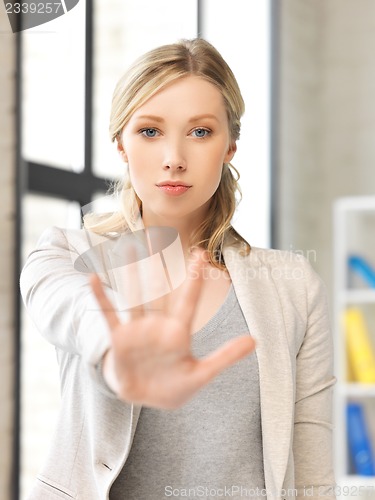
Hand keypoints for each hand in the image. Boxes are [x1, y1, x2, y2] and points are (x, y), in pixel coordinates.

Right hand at [90, 250, 254, 408]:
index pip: (189, 299)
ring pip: (134, 296)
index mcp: (179, 332)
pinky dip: (101, 297)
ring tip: (129, 248)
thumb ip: (226, 357)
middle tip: (158, 236)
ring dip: (131, 274)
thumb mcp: (202, 375)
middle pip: (158, 289)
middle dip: (158, 264)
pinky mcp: (119, 339)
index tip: (200, 252)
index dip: (195, 277)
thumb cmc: (175, 386)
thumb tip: (256, 340)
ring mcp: (138, 330)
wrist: (146, 399)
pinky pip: (109, 314)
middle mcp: (158, 324)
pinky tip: (94, 277)